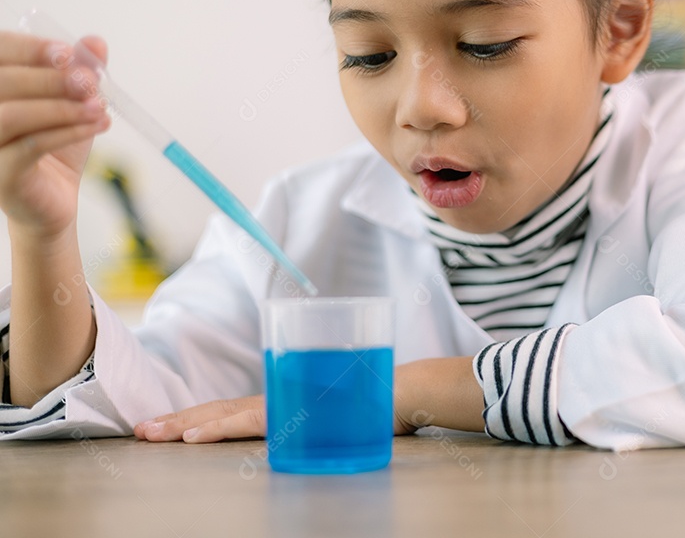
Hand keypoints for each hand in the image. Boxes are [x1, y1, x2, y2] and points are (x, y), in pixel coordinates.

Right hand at [0, 32, 109, 237]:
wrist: (55, 197)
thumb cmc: (56, 145)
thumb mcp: (72, 102)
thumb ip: (80, 70)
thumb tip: (96, 42)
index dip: (29, 50)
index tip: (69, 53)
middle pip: (2, 82)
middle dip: (51, 79)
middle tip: (91, 82)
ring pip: (11, 116)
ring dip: (61, 107)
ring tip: (99, 107)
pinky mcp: (0, 176)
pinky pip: (30, 146)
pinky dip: (68, 132)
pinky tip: (99, 125)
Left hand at [135, 393, 422, 443]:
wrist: (399, 392)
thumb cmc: (368, 404)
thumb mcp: (329, 416)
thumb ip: (306, 419)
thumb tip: (295, 431)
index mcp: (280, 402)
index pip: (227, 410)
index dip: (194, 416)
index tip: (162, 426)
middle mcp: (276, 400)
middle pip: (217, 409)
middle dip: (176, 420)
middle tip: (141, 430)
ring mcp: (282, 406)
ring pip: (224, 415)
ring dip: (185, 424)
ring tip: (154, 433)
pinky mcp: (292, 415)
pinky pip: (247, 424)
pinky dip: (217, 429)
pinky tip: (193, 437)